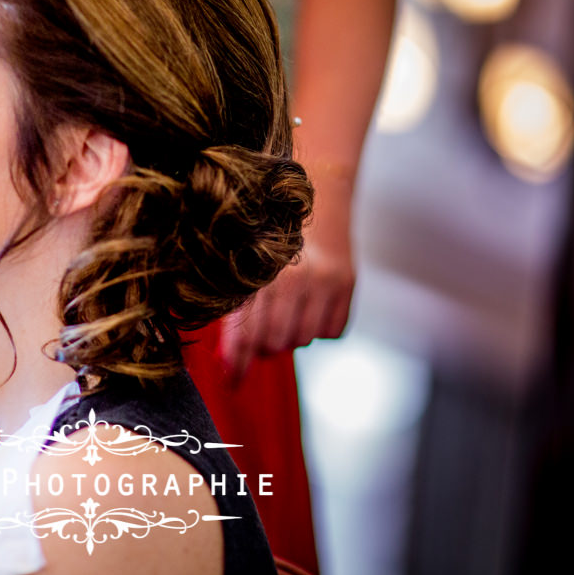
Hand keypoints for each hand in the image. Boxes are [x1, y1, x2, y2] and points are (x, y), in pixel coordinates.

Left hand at [219, 214, 354, 379]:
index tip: (232, 381)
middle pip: (275, 343)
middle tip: (263, 328)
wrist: (315, 194)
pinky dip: (320, 326)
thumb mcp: (244, 259)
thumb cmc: (270, 231)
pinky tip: (312, 303)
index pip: (246, 331)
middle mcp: (293, 277)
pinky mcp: (347, 284)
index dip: (237, 361)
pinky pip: (332, 332)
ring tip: (289, 308)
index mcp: (259, 272)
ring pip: (303, 340)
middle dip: (265, 344)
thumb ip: (235, 302)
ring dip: (292, 334)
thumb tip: (226, 354)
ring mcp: (324, 281)